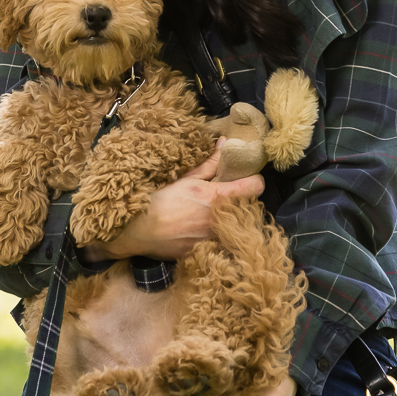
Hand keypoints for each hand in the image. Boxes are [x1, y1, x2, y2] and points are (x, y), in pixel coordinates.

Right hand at [95, 151, 264, 261]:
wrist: (139, 231)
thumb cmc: (161, 200)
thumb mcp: (187, 179)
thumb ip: (210, 164)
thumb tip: (225, 143)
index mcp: (219, 196)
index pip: (256, 186)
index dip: (255, 180)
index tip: (249, 179)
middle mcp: (223, 218)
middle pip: (250, 208)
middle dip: (242, 201)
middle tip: (229, 196)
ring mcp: (217, 238)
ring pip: (237, 227)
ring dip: (231, 220)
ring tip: (215, 216)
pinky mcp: (209, 252)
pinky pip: (222, 242)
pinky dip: (218, 236)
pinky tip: (203, 232)